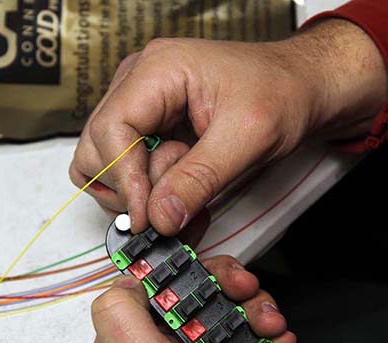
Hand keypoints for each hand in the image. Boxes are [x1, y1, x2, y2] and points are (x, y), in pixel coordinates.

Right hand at [70, 20, 386, 235]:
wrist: (298, 87)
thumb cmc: (280, 94)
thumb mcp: (247, 137)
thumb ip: (199, 178)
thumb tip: (159, 218)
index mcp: (157, 70)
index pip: (111, 131)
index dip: (124, 180)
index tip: (147, 219)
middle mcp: (138, 83)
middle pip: (98, 148)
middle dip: (133, 185)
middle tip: (176, 196)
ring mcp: (141, 104)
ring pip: (105, 161)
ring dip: (140, 187)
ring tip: (185, 182)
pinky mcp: (150, 124)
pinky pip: (127, 165)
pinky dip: (147, 186)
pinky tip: (180, 182)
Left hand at [84, 256, 295, 342]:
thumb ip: (120, 318)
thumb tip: (125, 281)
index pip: (146, 289)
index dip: (178, 273)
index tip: (208, 273)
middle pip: (187, 294)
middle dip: (223, 286)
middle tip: (246, 290)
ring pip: (219, 309)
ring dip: (251, 308)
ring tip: (269, 323)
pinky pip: (241, 333)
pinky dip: (263, 331)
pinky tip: (275, 339)